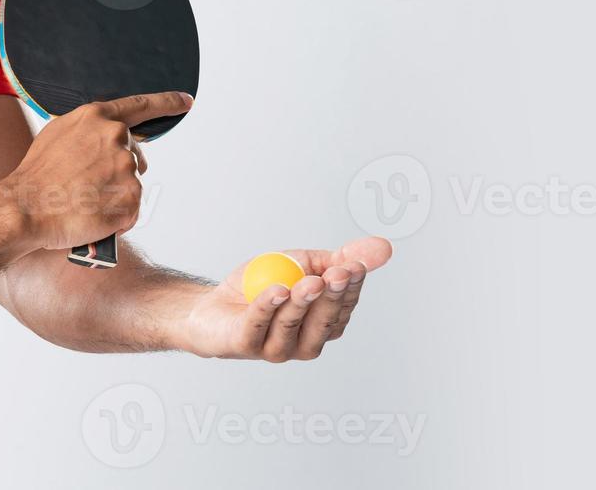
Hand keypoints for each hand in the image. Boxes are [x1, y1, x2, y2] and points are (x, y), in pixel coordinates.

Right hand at [0, 92, 189, 253]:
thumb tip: (101, 139)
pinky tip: (93, 218)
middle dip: (121, 170)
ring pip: (130, 184)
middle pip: (135, 155)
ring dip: (114, 196)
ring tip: (84, 203)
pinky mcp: (130, 199)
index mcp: (97, 118)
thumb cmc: (36, 175)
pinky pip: (130, 210)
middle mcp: (116, 138)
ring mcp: (126, 168)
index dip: (167, 103)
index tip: (185, 101)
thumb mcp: (57, 135)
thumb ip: (87, 131)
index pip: (142, 105)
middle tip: (92, 186)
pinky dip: (116, 218)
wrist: (24, 208)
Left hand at [178, 236, 392, 361]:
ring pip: (293, 325)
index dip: (352, 287)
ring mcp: (277, 349)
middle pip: (324, 321)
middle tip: (338, 274)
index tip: (356, 265)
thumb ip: (339, 258)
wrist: (211, 306)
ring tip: (308, 282)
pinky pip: (259, 324)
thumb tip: (384, 247)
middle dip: (332, 296)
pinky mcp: (246, 345)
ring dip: (302, 302)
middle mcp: (305, 342)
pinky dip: (268, 306)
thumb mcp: (302, 264)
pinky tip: (276, 291)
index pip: (345, 307)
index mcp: (324, 324)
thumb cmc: (260, 286)